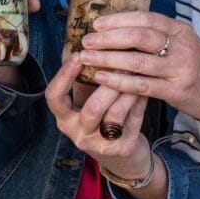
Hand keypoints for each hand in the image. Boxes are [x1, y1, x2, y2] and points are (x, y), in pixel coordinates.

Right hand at [46, 53, 157, 184]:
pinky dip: (139, 101)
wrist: (123, 156)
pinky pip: (132, 120)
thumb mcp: (87, 99)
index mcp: (64, 118)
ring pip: (115, 115)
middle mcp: (78, 133)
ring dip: (126, 91)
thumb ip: (85, 79)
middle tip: (118, 61)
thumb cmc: (102, 118)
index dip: (64, 75)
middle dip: (107, 83)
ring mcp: (100, 144)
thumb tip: (92, 42)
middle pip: (91, 108)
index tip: (77, 55)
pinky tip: (145, 85)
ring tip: (135, 70)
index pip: (54, 97)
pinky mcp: (122, 149)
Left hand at [78, 11, 199, 123]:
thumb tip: (118, 29)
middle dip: (109, 38)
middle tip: (87, 41)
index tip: (97, 24)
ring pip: (138, 61)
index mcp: (180, 30)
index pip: (146, 19)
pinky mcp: (176, 91)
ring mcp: (179, 69)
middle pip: (139, 37)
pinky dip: (119, 81)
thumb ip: (157, 35)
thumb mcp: (182, 42)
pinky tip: (102, 77)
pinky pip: (142, 85)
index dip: (119, 20)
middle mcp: (181, 46)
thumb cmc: (195, 64)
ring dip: (108, 59)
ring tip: (87, 58)